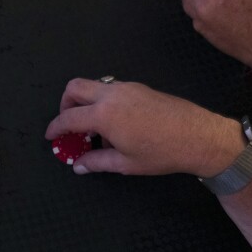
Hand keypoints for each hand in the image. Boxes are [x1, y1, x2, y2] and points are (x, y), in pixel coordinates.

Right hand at [45, 79, 244, 176]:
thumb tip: (79, 166)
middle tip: (69, 124)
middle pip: (75, 88)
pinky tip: (116, 123)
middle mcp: (112, 94)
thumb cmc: (162, 153)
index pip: (68, 117)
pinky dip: (103, 101)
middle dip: (65, 104)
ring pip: (94, 85)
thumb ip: (96, 162)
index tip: (51, 135)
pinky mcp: (140, 88)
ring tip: (95, 128)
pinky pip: (111, 88)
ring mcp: (127, 87)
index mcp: (104, 114)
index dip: (55, 127)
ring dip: (86, 102)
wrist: (200, 137)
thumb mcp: (125, 163)